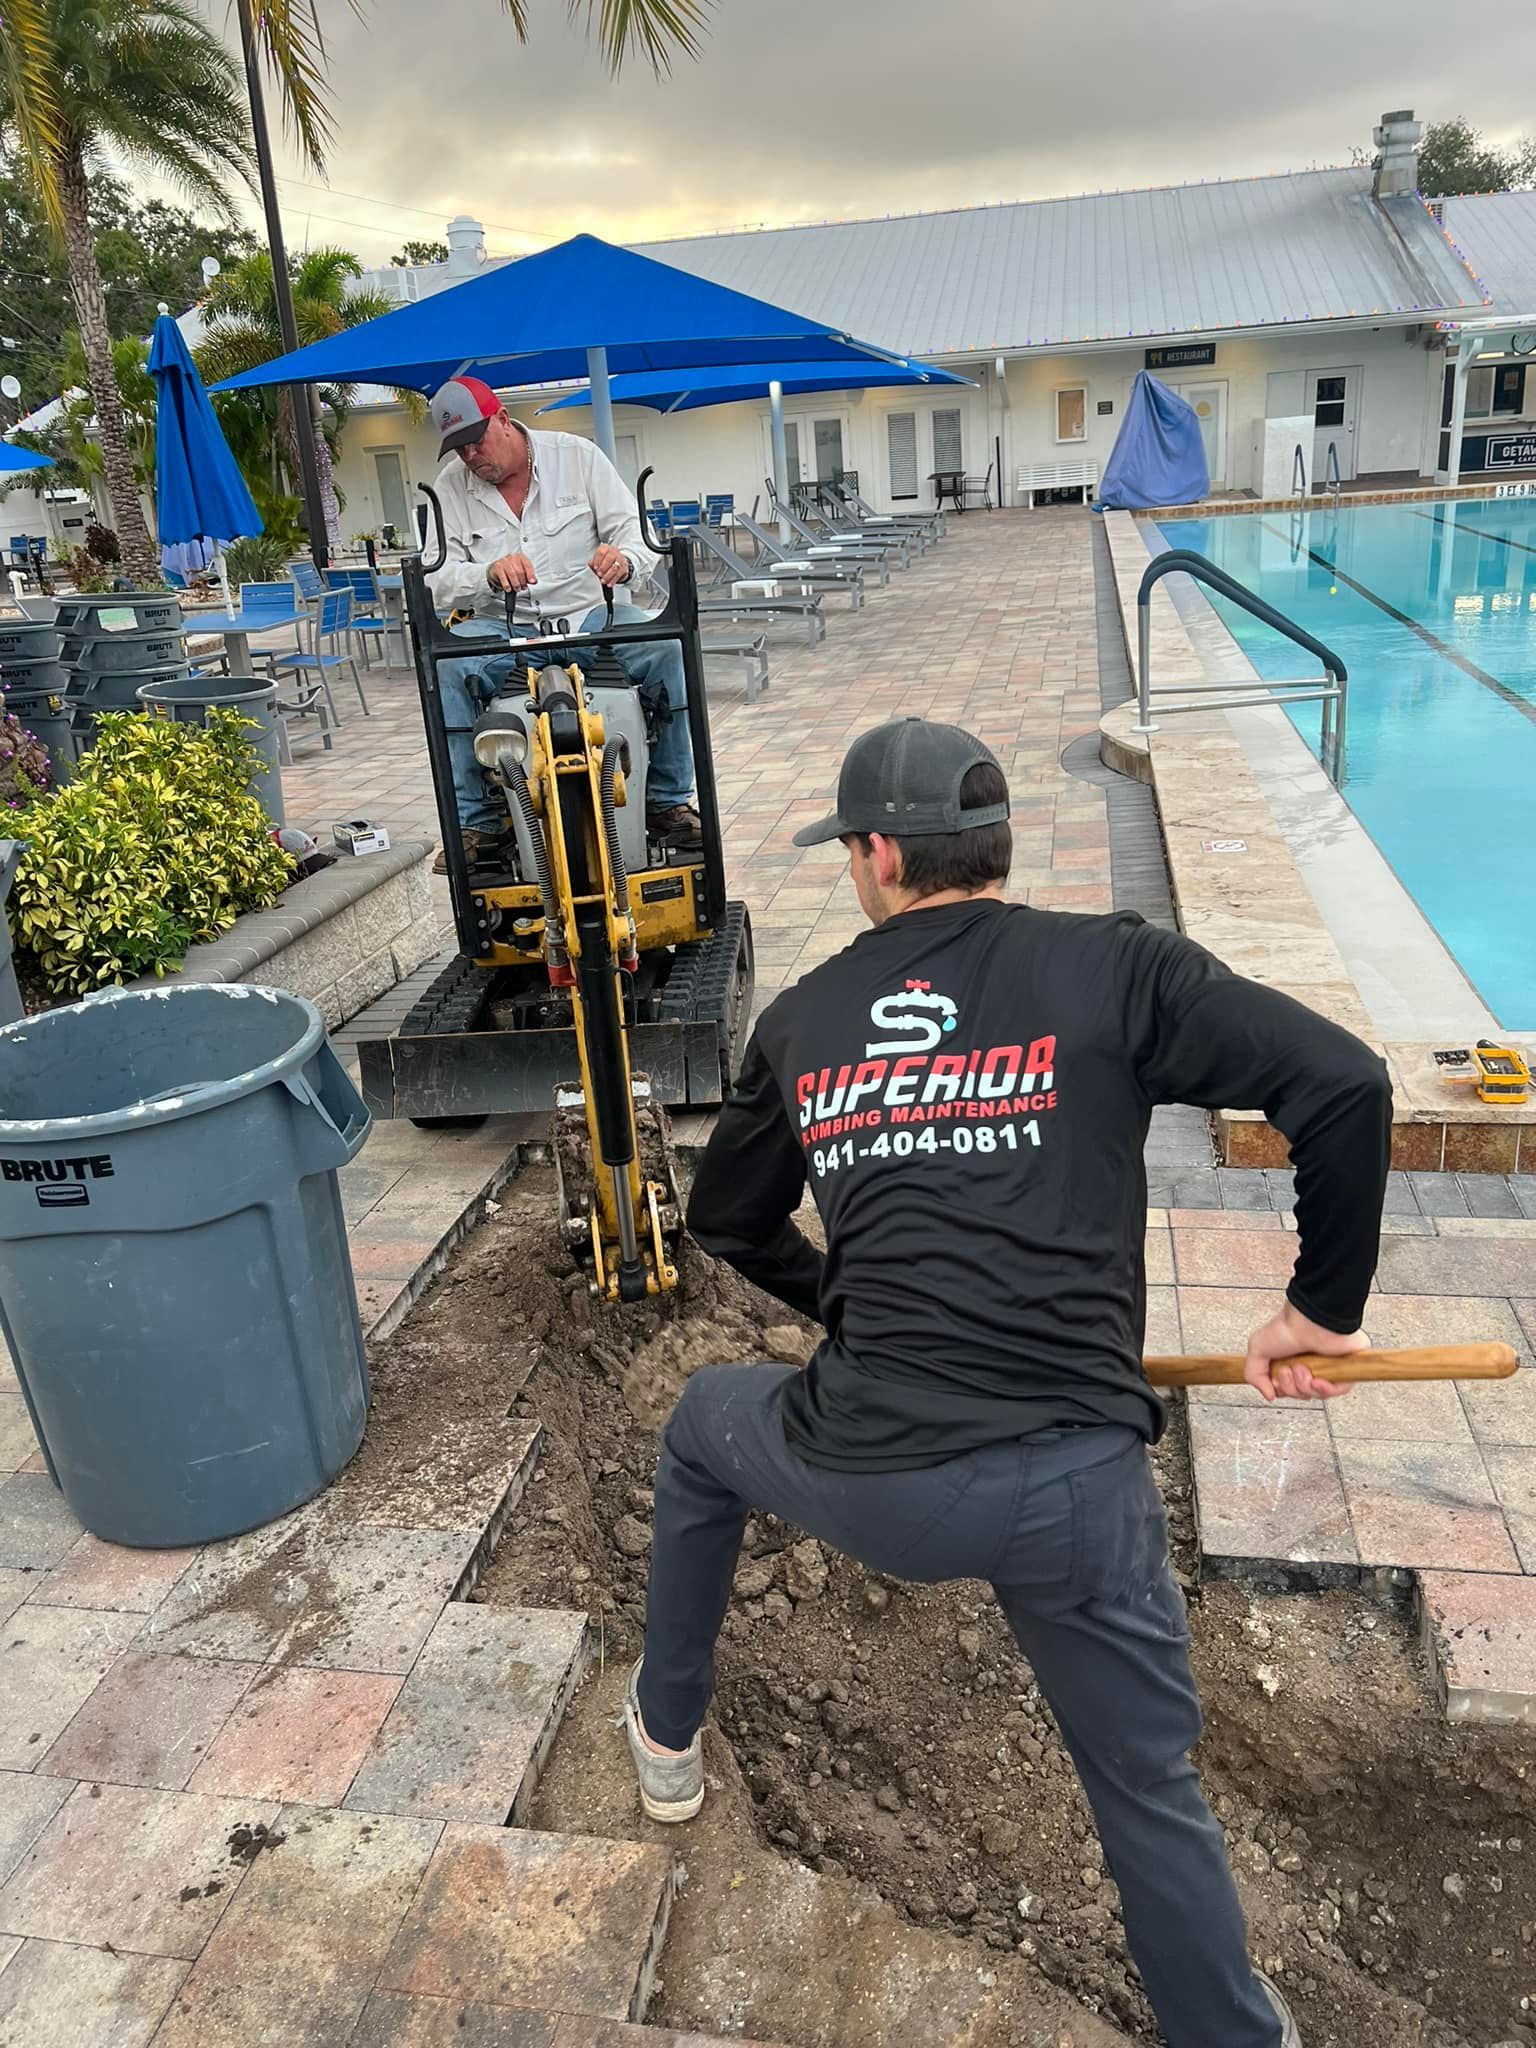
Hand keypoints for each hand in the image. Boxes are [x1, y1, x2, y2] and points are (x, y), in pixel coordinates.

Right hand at [486, 552, 536, 592]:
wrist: (496, 570)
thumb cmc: (511, 570)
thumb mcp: (522, 572)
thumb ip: (529, 576)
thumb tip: (534, 581)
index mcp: (521, 557)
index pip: (528, 565)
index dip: (531, 575)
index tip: (532, 582)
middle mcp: (512, 557)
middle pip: (520, 571)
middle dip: (523, 582)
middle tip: (523, 588)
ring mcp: (504, 561)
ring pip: (512, 574)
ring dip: (516, 584)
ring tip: (517, 589)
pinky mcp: (497, 567)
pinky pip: (503, 577)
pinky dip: (507, 585)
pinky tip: (508, 588)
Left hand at [589, 544, 629, 588]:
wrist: (617, 563)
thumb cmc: (605, 561)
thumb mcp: (598, 560)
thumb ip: (593, 562)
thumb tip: (591, 565)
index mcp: (606, 548)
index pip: (601, 552)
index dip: (597, 560)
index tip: (595, 568)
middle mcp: (614, 552)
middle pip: (609, 559)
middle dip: (603, 568)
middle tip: (599, 574)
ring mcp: (620, 559)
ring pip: (615, 567)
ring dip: (608, 575)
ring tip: (603, 580)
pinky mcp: (624, 567)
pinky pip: (619, 574)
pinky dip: (613, 580)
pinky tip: (609, 583)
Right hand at [1243, 1302, 1367, 1402]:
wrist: (1309, 1321)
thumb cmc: (1286, 1328)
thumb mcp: (1257, 1349)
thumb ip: (1254, 1375)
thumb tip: (1269, 1395)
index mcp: (1289, 1361)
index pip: (1286, 1389)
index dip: (1281, 1389)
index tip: (1276, 1379)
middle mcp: (1308, 1365)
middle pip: (1300, 1394)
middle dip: (1291, 1386)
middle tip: (1288, 1369)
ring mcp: (1326, 1367)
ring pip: (1317, 1394)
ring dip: (1305, 1385)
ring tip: (1302, 1368)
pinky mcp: (1344, 1368)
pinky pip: (1337, 1390)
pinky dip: (1325, 1390)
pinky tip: (1317, 1381)